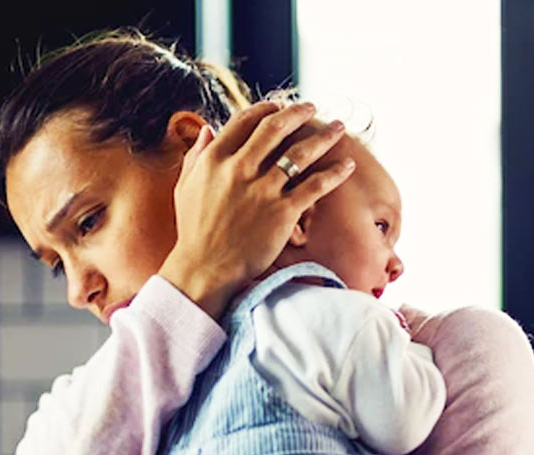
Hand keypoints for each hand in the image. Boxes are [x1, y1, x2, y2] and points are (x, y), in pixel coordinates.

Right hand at [160, 101, 353, 318]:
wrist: (205, 269)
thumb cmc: (194, 231)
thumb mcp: (185, 187)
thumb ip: (196, 155)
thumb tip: (207, 130)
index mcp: (215, 159)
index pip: (244, 121)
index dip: (265, 109)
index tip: (278, 107)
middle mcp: (240, 169)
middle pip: (275, 127)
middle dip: (298, 113)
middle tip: (311, 108)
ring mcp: (263, 190)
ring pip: (300, 152)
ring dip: (323, 136)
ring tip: (338, 128)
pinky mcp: (282, 212)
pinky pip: (315, 185)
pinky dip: (334, 173)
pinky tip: (347, 165)